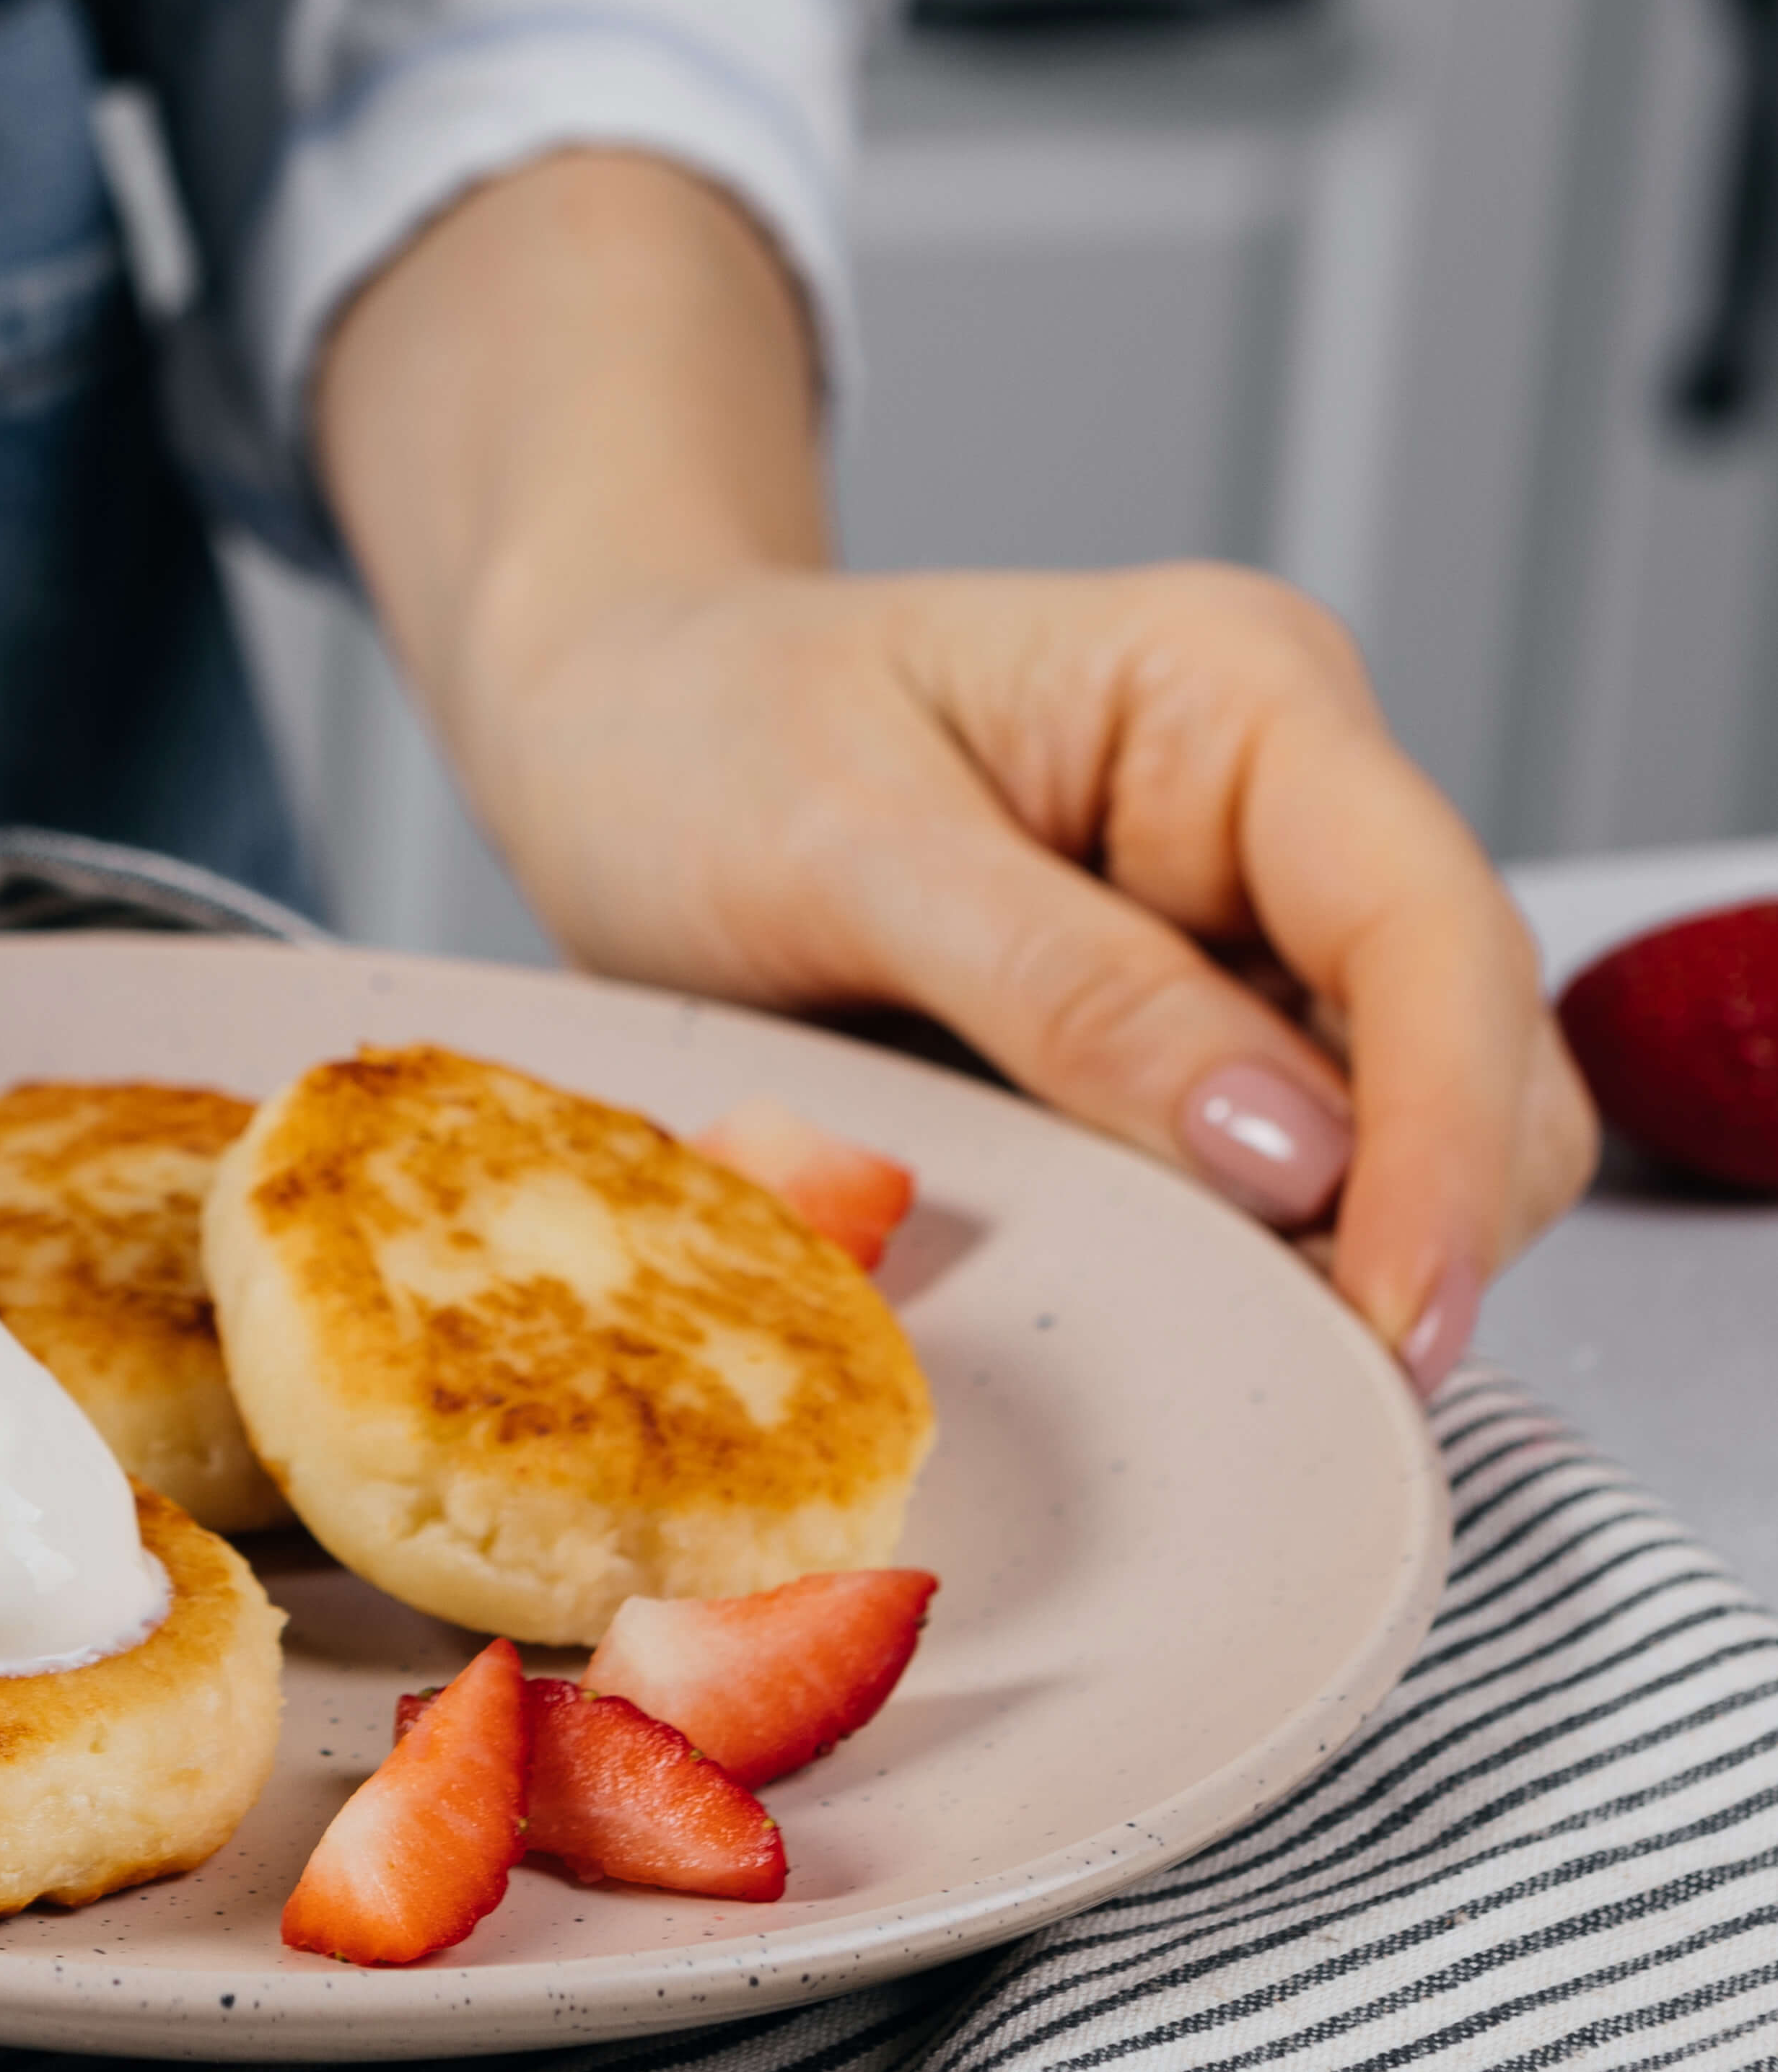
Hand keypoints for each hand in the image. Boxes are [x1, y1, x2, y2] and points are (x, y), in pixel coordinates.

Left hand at [318, 150, 1590, 1382]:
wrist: (601, 722)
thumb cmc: (688, 727)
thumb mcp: (842, 846)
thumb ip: (1066, 989)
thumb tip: (1288, 1152)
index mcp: (1233, 692)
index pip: (1428, 926)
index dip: (1440, 1136)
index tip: (1397, 1312)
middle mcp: (1277, 807)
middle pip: (1471, 1050)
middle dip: (1416, 1218)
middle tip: (1311, 1379)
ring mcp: (1240, 929)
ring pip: (1400, 1136)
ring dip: (1336, 1254)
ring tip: (1222, 1349)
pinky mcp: (1176, 1035)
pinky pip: (1273, 1173)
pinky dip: (1247, 1253)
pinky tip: (1171, 1303)